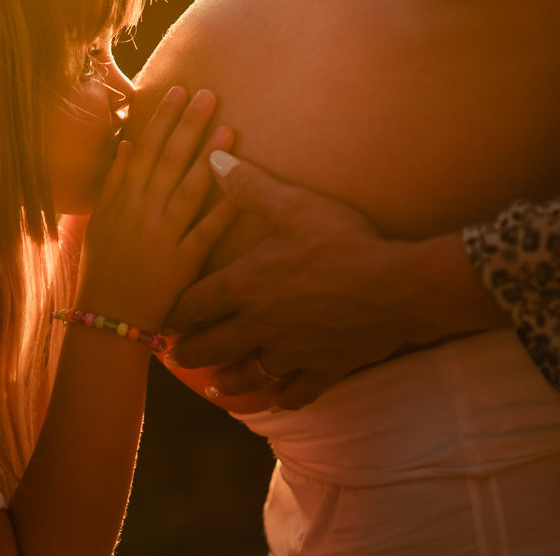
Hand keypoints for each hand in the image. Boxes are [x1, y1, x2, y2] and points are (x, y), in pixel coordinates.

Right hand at [76, 87, 238, 331]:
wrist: (107, 319)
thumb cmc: (103, 269)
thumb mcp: (99, 221)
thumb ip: (112, 182)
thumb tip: (126, 145)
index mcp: (123, 200)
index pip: (145, 148)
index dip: (162, 118)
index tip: (178, 89)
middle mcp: (143, 212)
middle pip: (169, 160)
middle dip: (188, 124)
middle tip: (208, 94)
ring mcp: (163, 235)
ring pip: (188, 189)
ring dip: (208, 158)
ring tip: (227, 128)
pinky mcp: (182, 261)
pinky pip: (205, 232)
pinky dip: (222, 210)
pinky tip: (240, 189)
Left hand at [165, 154, 510, 409]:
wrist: (397, 287)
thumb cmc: (342, 242)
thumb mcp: (294, 205)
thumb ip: (249, 187)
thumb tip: (212, 159)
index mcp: (246, 286)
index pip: (195, 304)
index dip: (175, 313)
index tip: (163, 320)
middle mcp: (260, 325)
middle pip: (212, 347)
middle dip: (190, 353)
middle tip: (175, 358)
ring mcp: (291, 352)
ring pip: (249, 376)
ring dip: (227, 382)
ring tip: (213, 387)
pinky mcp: (323, 368)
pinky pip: (297, 392)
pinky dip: (283, 398)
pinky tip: (276, 401)